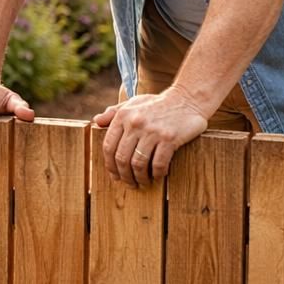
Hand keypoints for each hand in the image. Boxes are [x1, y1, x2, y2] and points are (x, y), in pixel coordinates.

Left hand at [92, 88, 208, 187]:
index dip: (110, 165)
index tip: (115, 175)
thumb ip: (114, 112)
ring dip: (140, 178)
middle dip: (124, 175)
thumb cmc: (157, 104)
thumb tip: (96, 121)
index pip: (108, 146)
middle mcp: (135, 123)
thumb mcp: (133, 103)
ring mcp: (152, 131)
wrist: (187, 99)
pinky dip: (157, 173)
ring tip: (143, 182)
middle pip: (122, 158)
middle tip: (129, 184)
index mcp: (123, 116)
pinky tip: (158, 175)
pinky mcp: (169, 138)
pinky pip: (158, 163)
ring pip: (138, 163)